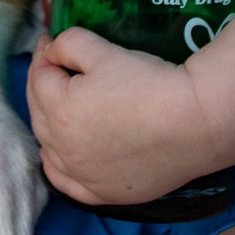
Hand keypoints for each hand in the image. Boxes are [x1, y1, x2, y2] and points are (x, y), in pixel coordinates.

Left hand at [27, 29, 219, 206]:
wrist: (195, 122)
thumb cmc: (149, 82)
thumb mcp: (102, 51)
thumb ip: (68, 44)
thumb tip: (50, 51)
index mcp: (60, 111)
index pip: (39, 77)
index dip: (43, 54)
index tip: (50, 41)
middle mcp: (64, 148)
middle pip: (39, 110)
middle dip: (41, 83)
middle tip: (52, 64)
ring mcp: (83, 175)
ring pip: (49, 145)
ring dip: (46, 120)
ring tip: (55, 101)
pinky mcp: (105, 193)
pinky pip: (66, 182)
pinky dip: (56, 166)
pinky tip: (55, 155)